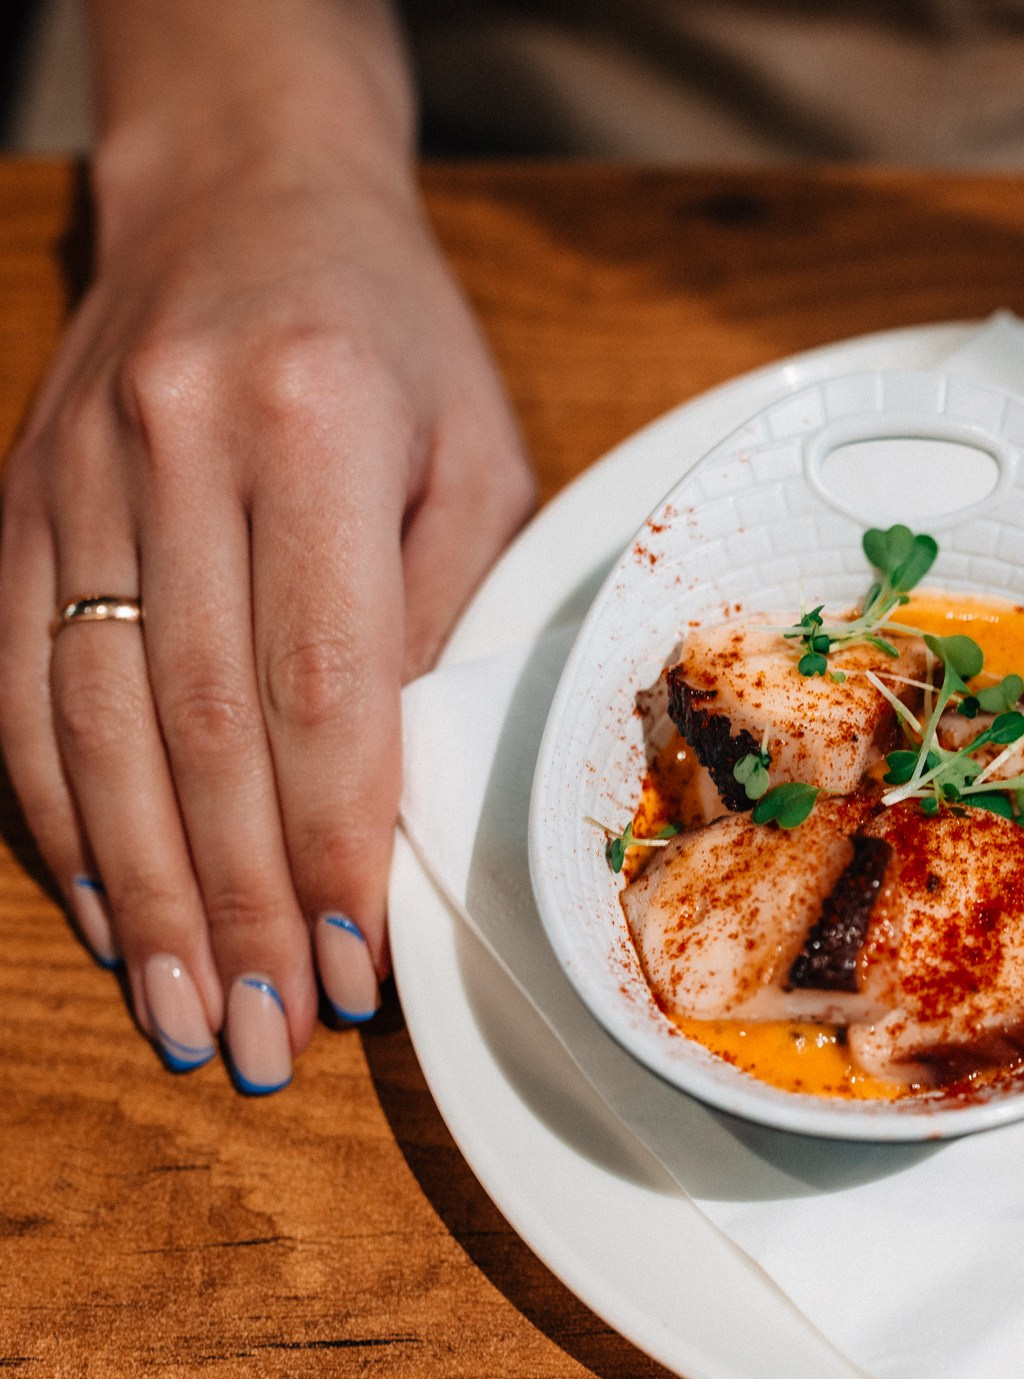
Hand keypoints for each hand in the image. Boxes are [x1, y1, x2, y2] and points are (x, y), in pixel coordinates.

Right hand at [0, 147, 534, 1089]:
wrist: (243, 196)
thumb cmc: (396, 340)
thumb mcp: (477, 455)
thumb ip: (449, 613)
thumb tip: (411, 797)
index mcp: (312, 427)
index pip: (322, 688)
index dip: (333, 844)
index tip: (359, 965)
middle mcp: (173, 453)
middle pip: (200, 732)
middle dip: (240, 907)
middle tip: (275, 1038)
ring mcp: (72, 483)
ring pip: (98, 730)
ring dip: (145, 897)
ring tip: (195, 1017)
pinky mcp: (15, 509)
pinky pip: (21, 690)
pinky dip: (63, 820)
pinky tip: (109, 915)